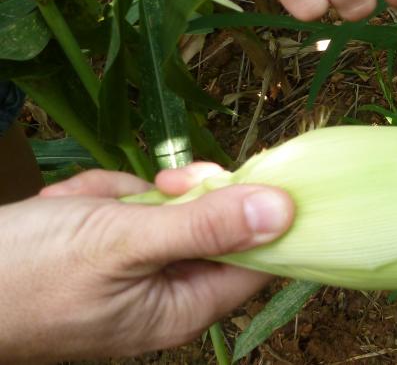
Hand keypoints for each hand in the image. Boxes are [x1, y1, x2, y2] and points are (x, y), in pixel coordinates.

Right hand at [0, 163, 293, 361]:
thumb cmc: (24, 273)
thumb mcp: (121, 240)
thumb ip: (205, 225)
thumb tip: (285, 211)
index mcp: (182, 309)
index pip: (257, 261)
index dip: (258, 215)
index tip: (252, 174)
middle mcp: (165, 296)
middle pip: (210, 225)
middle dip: (169, 199)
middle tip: (148, 191)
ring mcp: (131, 274)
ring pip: (161, 208)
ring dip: (119, 196)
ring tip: (76, 210)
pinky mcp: (102, 254)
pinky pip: (121, 209)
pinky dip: (92, 199)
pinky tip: (59, 208)